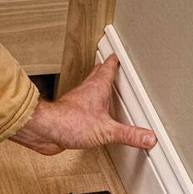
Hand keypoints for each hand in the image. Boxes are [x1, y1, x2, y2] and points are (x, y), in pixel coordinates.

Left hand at [10, 55, 156, 155]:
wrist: (44, 130)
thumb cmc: (69, 123)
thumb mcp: (107, 130)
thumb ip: (129, 134)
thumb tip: (148, 137)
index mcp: (97, 89)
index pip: (107, 69)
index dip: (113, 62)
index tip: (117, 56)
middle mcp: (85, 93)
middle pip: (96, 76)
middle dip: (103, 71)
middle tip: (108, 65)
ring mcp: (76, 105)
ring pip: (88, 91)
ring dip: (95, 89)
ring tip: (102, 90)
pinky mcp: (69, 118)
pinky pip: (81, 110)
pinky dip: (87, 109)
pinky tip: (89, 118)